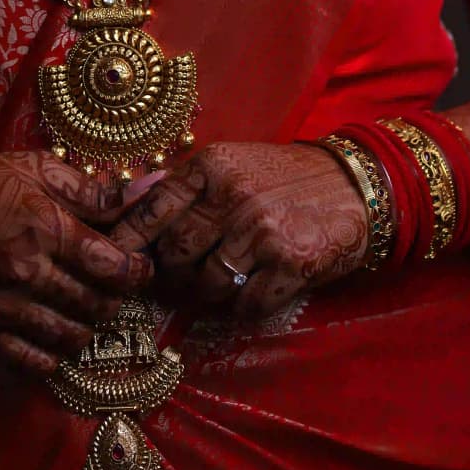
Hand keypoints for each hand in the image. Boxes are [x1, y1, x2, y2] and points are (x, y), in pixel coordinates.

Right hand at [0, 150, 151, 375]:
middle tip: (117, 287)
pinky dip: (54, 356)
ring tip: (90, 308)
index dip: (137, 271)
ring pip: (71, 336)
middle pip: (96, 304)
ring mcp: (4, 308)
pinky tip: (58, 335)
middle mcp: (27, 272)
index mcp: (43, 227)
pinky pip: (32, 361)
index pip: (111, 264)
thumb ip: (88, 187)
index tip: (142, 267)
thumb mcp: (33, 169)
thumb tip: (138, 193)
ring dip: (89, 326)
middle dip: (117, 299)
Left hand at [109, 141, 367, 320]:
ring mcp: (261, 232)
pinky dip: (244, 306)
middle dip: (171, 274)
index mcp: (213, 166)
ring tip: (223, 280)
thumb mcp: (233, 162)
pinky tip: (255, 289)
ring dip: (209, 292)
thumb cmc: (285, 176)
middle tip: (179, 277)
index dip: (128, 240)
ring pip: (207, 284)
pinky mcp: (290, 264)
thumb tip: (129, 196)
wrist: (355, 186)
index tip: (113, 261)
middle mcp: (233, 196)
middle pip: (175, 253)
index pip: (153, 207)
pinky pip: (246, 305)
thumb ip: (184, 182)